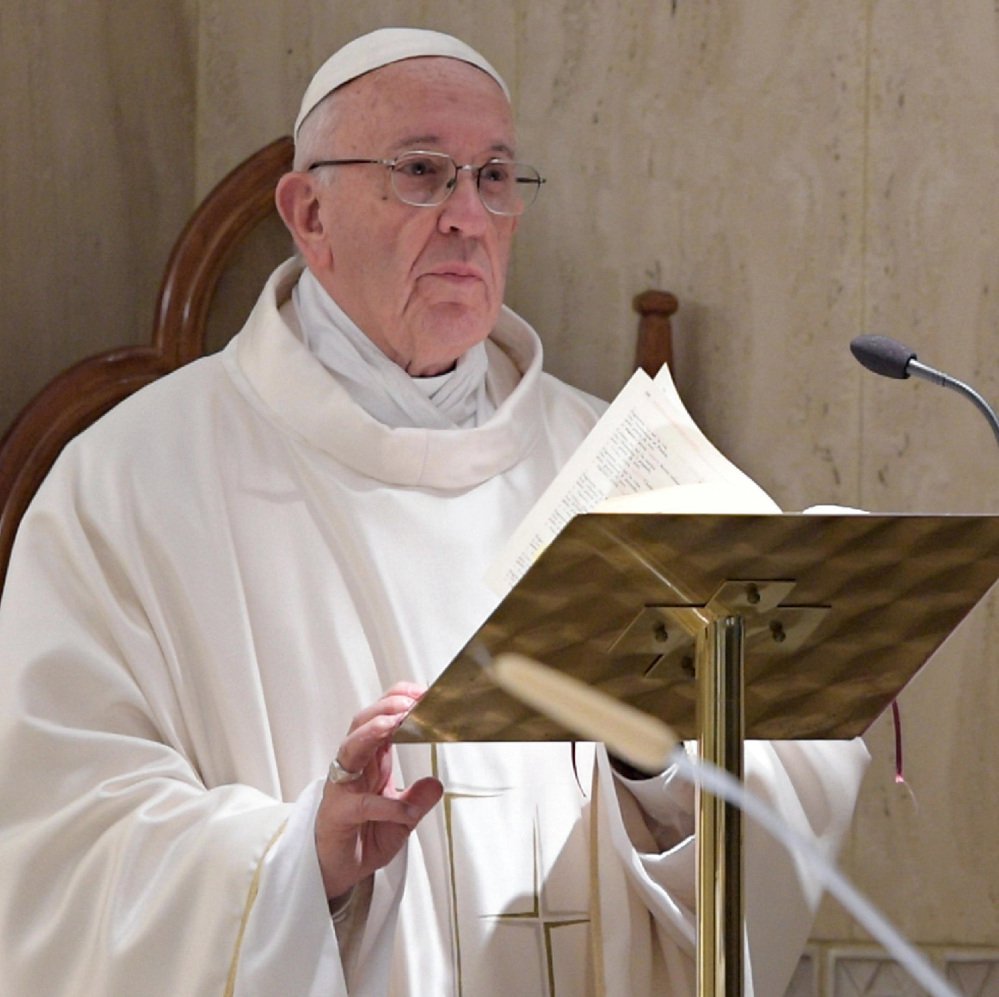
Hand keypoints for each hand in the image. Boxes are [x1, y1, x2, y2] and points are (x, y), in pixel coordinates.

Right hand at [315, 682, 442, 901]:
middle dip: (387, 706)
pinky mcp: (338, 813)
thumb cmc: (363, 836)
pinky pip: (360, 803)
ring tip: (395, 723)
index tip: (425, 693)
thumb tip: (437, 783)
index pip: (381, 717)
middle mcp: (354, 766)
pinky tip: (404, 810)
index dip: (400, 700)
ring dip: (374, 730)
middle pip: (363, 721)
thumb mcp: (402, 818)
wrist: (337, 870)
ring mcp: (343, 787)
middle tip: (412, 702)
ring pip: (351, 746)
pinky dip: (384, 805)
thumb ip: (417, 800)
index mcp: (371, 759)